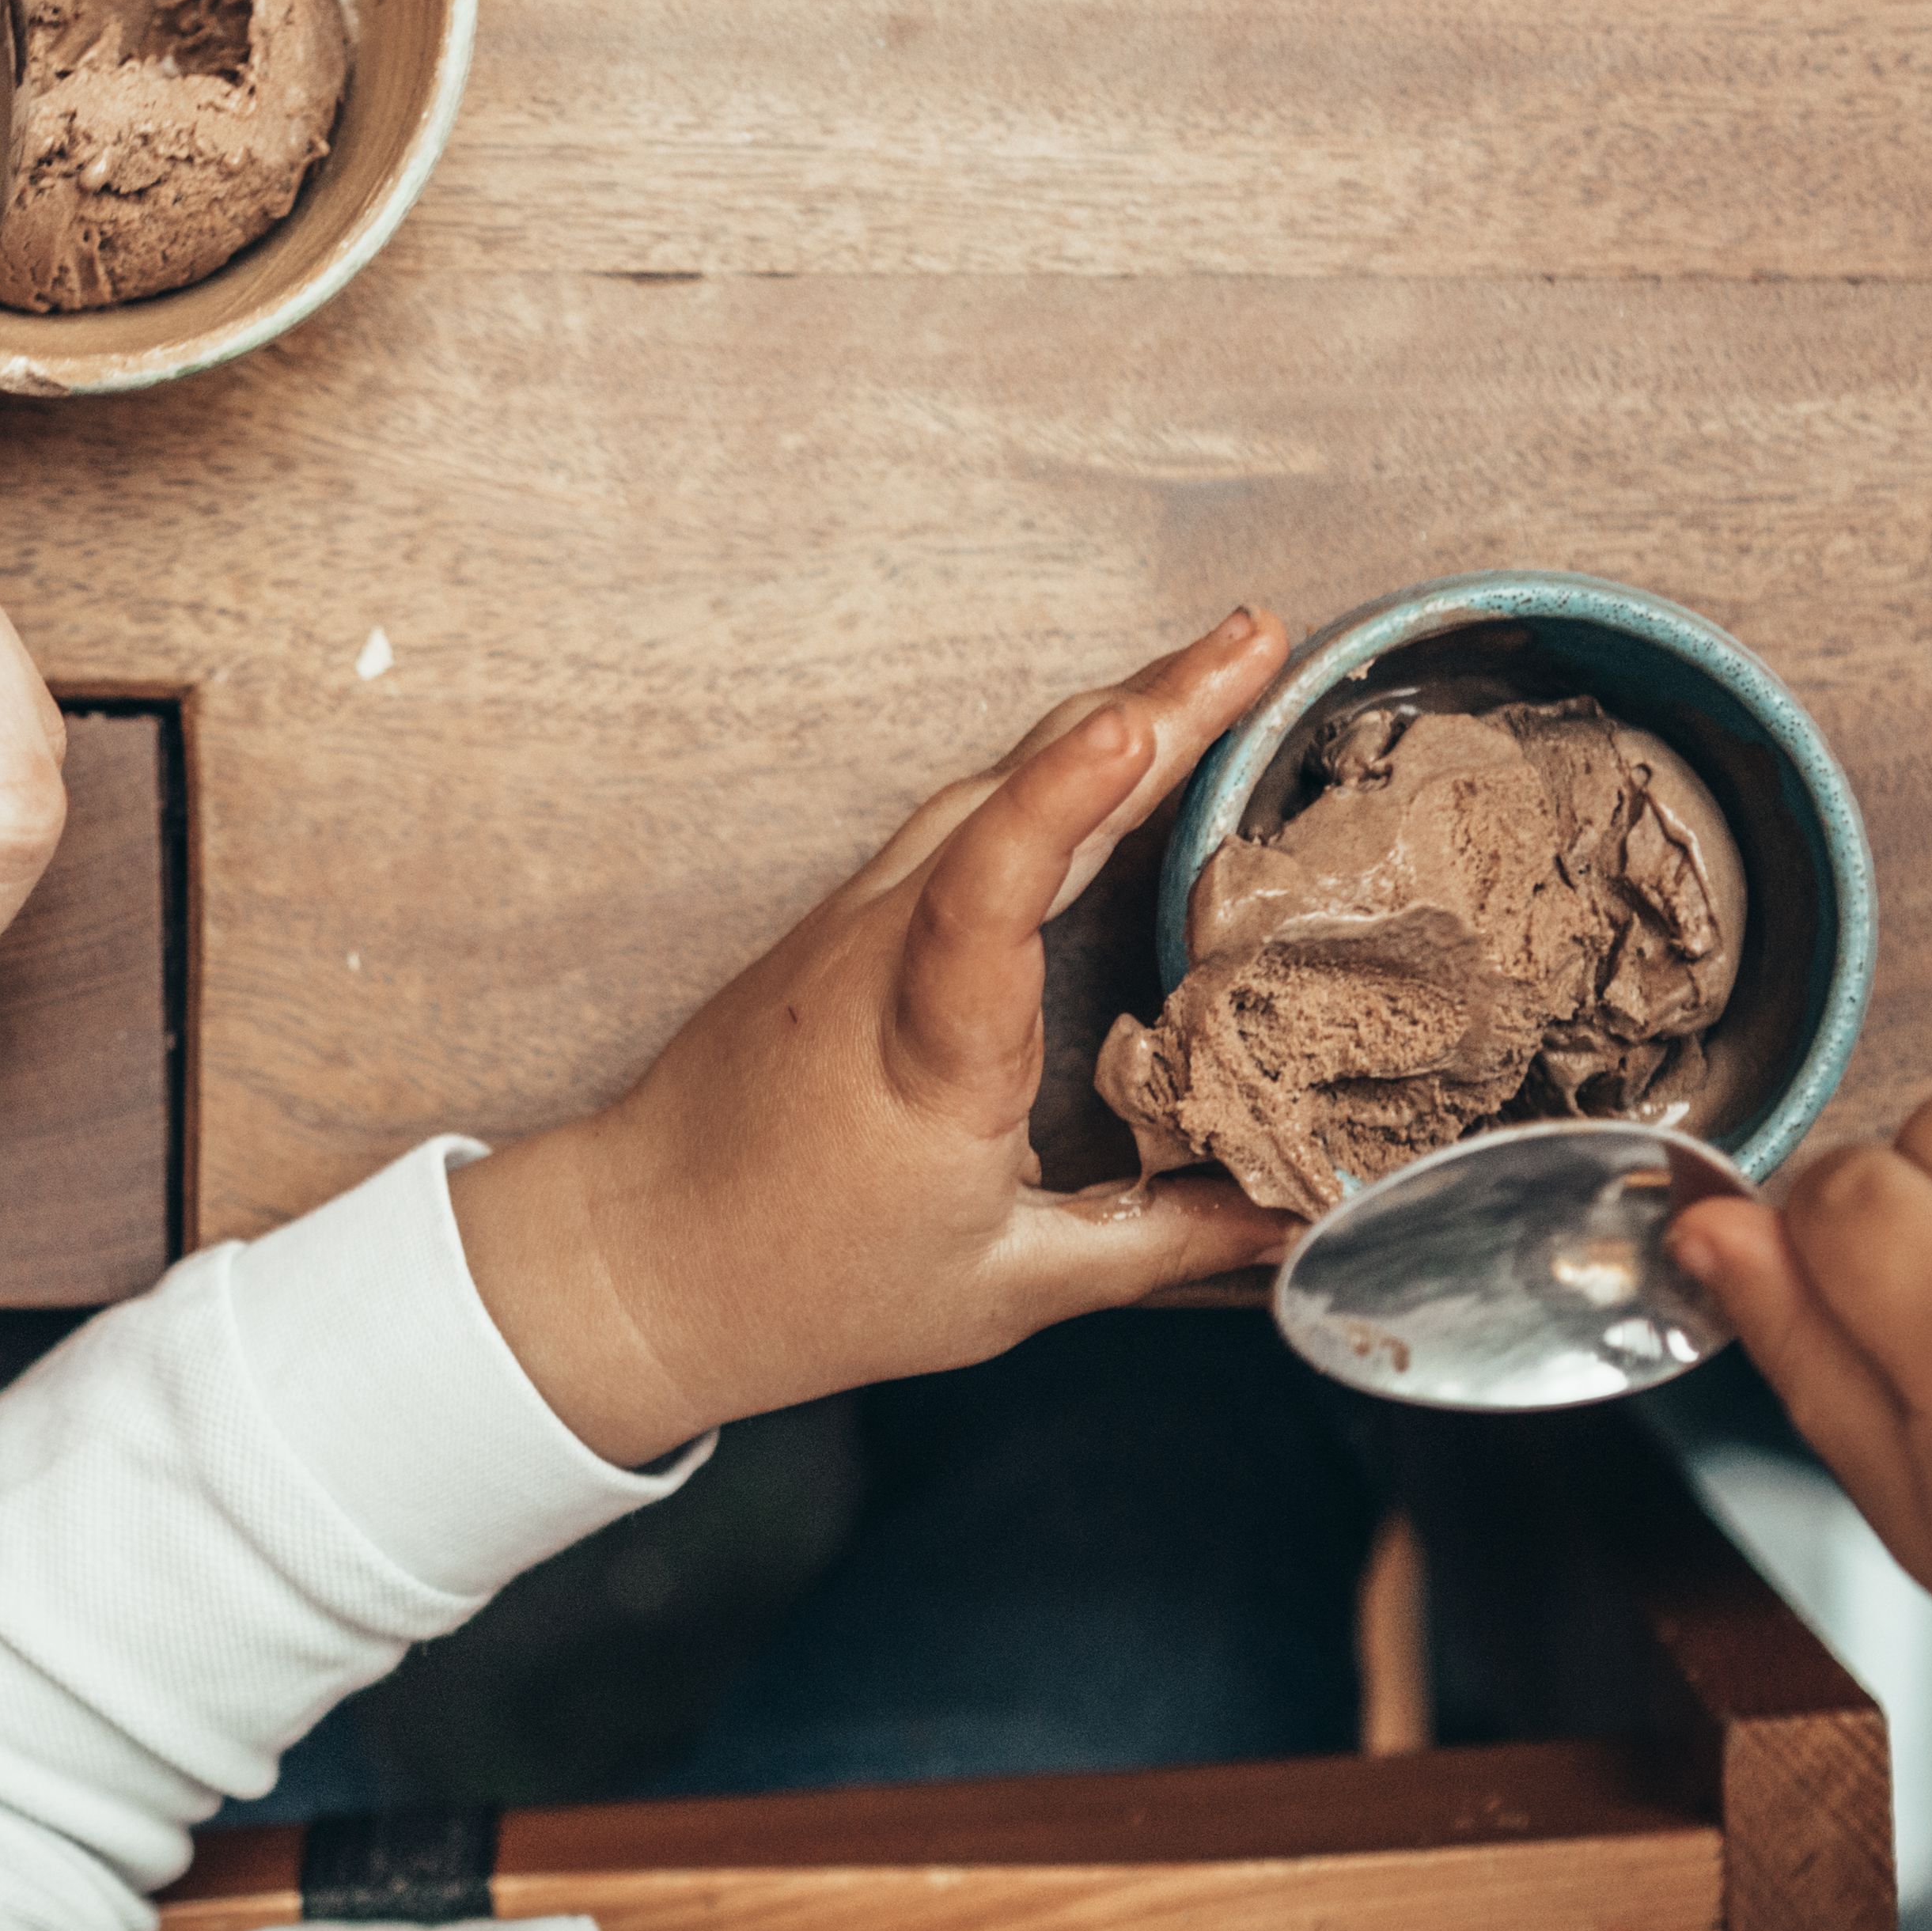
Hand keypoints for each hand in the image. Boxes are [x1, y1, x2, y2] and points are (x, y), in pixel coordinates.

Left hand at [449, 612, 1301, 1464]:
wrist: (639, 1257)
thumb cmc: (802, 1283)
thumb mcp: (999, 1289)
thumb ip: (1155, 1243)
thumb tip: (1293, 1222)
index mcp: (928, 1051)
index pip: (988, 894)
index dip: (1061, 799)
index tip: (1133, 723)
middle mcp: (881, 955)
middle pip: (1010, 795)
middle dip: (1147, 706)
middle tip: (1261, 641)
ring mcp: (855, 921)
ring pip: (986, 787)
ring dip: (1105, 718)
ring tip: (1220, 667)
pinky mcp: (846, 919)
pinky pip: (961, 817)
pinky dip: (1048, 770)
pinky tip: (1115, 746)